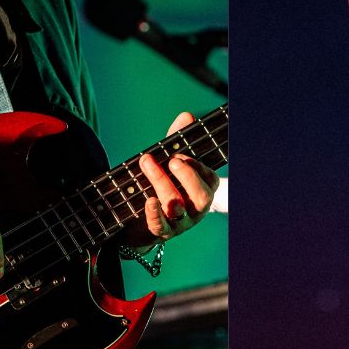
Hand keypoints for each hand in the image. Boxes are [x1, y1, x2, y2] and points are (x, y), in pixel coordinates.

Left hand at [124, 112, 219, 249]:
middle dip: (187, 177)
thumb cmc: (159, 187)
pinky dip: (155, 213)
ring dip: (162, 183)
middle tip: (172, 160)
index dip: (198, 168)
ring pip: (177, 207)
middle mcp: (196, 208)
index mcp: (202, 190)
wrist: (137, 222)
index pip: (211, 180)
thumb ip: (177, 141)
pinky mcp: (161, 232)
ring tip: (147, 164)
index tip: (180, 154)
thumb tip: (186, 115)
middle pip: (201, 196)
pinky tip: (148, 200)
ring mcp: (180, 222)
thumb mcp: (168, 163)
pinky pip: (161, 225)